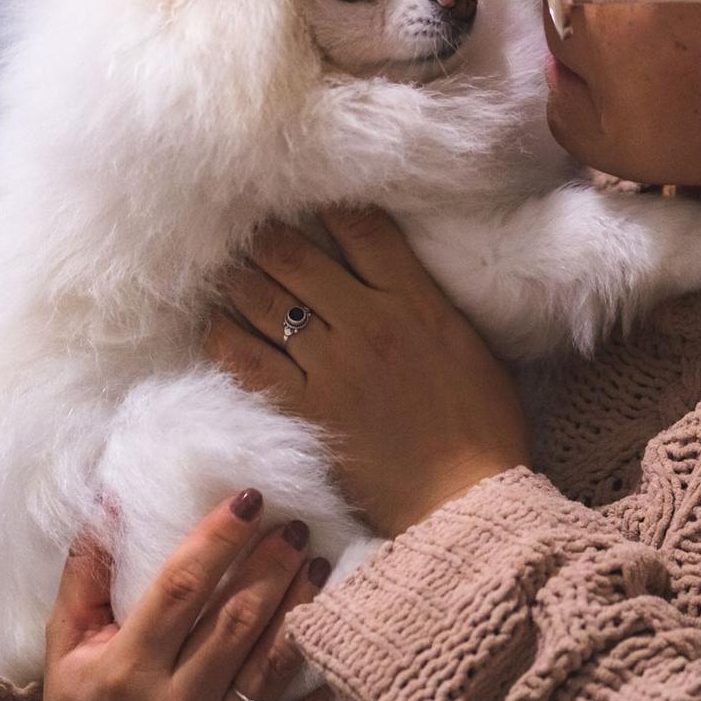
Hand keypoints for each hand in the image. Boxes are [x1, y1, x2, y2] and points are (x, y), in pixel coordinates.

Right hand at [39, 491, 335, 700]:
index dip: (219, 537)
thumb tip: (112, 501)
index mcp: (126, 668)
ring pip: (271, 660)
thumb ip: (87, 575)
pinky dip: (324, 686)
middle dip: (272, 563)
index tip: (250, 498)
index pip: (181, 587)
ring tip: (320, 563)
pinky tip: (343, 639)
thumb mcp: (66, 649)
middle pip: (236, 618)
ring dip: (300, 605)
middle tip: (297, 525)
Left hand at [204, 208, 531, 537]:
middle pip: (295, 254)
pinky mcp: (305, 409)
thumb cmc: (483, 424)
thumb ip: (425, 299)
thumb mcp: (467, 341)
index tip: (309, 201)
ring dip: (239, 278)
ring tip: (228, 270)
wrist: (467, 499)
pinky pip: (245, 360)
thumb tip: (391, 272)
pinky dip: (224, 335)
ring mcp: (332, 365)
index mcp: (415, 299)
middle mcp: (367, 321)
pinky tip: (217, 324)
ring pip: (262, 298)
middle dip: (267, 236)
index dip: (327, 206)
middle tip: (251, 232)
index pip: (360, 227)